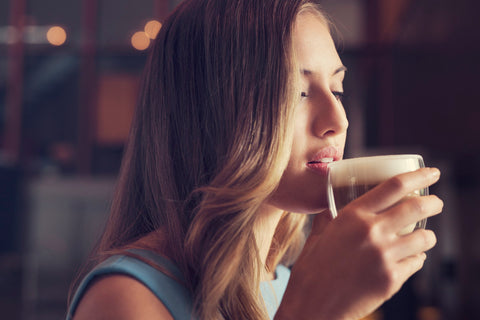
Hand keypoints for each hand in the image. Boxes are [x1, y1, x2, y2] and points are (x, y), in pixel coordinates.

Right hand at [275, 168, 442, 319]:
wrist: (313, 305)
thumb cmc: (311, 269)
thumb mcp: (317, 235)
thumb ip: (328, 217)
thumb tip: (330, 204)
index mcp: (353, 215)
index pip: (394, 186)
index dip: (419, 176)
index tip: (432, 173)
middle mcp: (372, 232)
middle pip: (417, 207)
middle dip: (434, 203)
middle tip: (436, 203)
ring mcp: (384, 257)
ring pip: (424, 237)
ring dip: (427, 235)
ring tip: (421, 237)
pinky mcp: (392, 280)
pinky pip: (417, 263)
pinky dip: (416, 258)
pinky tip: (406, 259)